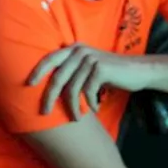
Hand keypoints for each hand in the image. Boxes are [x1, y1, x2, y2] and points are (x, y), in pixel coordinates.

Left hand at [28, 44, 150, 118]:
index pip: (50, 59)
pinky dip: (90, 103)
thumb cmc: (110, 73)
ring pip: (72, 88)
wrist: (139, 70)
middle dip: (49, 97)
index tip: (28, 85)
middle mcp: (79, 51)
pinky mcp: (100, 68)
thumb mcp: (88, 67)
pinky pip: (87, 91)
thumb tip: (49, 89)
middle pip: (57, 77)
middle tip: (43, 112)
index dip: (38, 71)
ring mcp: (90, 59)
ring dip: (72, 107)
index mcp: (73, 49)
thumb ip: (71, 71)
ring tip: (76, 118)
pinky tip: (95, 109)